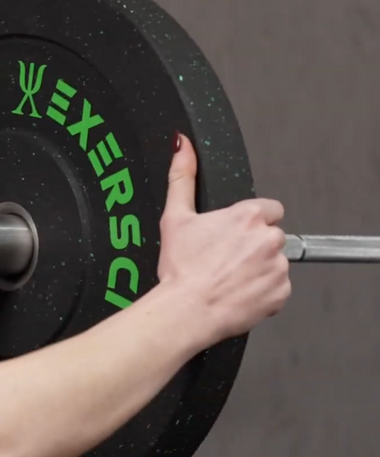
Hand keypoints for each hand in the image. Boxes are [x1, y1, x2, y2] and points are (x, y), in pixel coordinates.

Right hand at [156, 133, 291, 344]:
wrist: (186, 310)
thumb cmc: (180, 268)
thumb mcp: (174, 217)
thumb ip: (182, 176)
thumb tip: (181, 145)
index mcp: (247, 216)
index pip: (267, 210)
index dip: (248, 223)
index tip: (232, 236)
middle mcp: (269, 238)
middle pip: (271, 236)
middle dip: (254, 246)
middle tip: (225, 259)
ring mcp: (278, 267)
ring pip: (274, 262)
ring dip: (258, 269)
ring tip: (229, 278)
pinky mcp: (281, 293)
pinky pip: (277, 289)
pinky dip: (261, 292)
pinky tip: (237, 293)